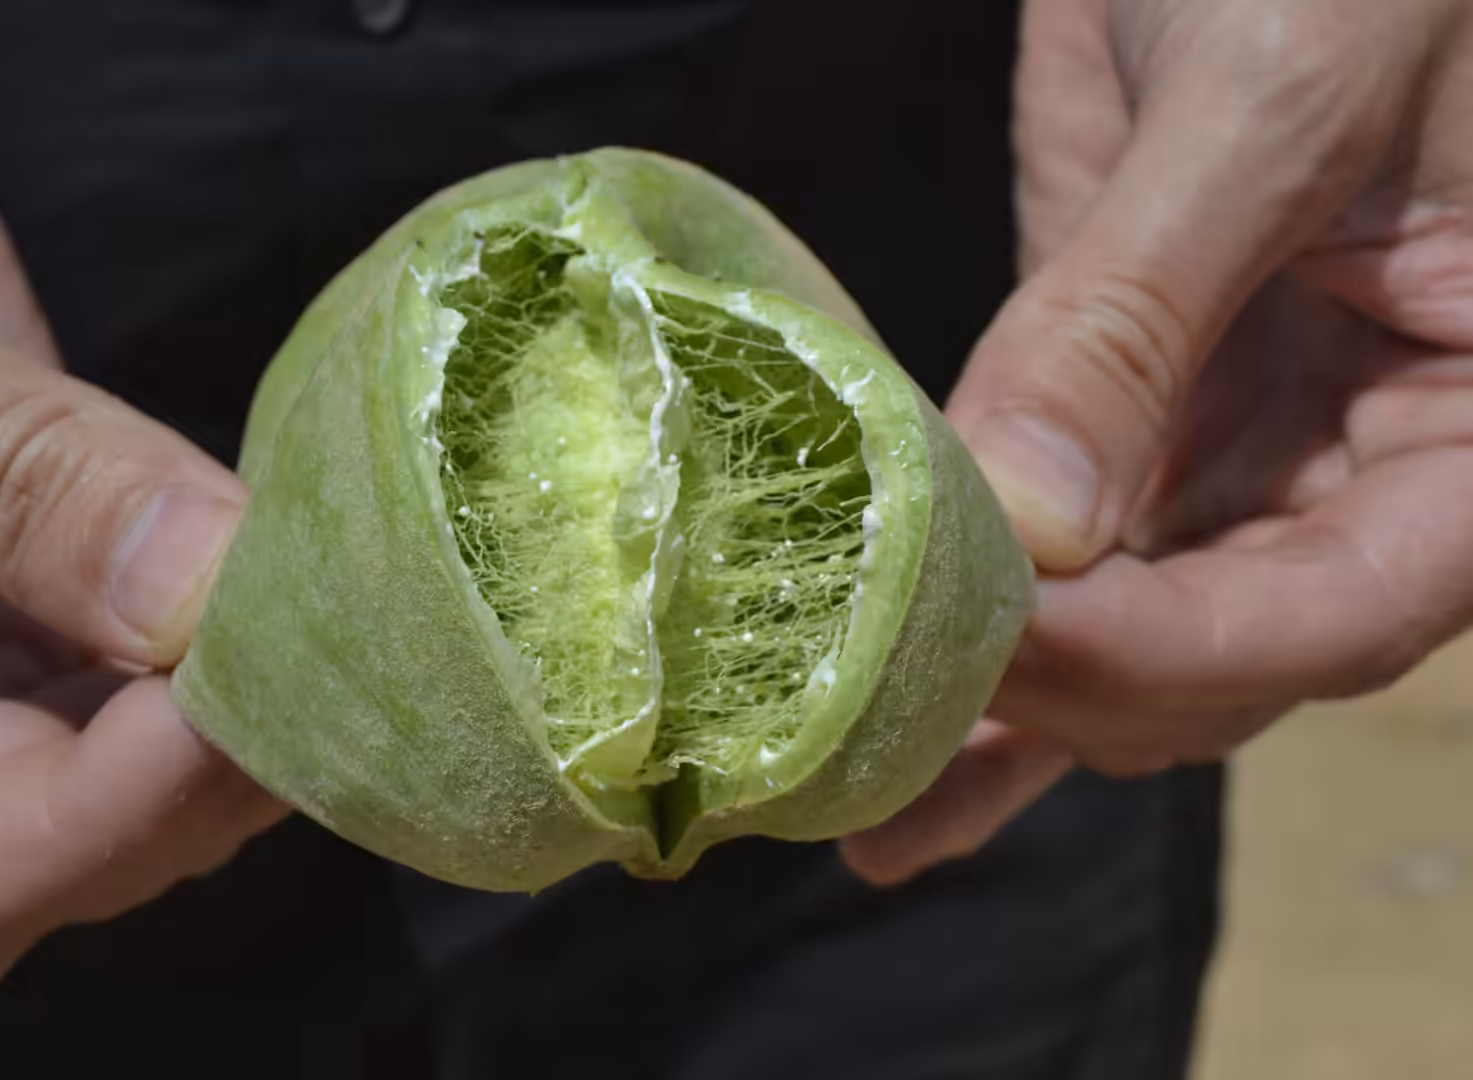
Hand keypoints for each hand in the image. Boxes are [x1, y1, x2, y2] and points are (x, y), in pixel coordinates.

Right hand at [0, 37, 283, 997]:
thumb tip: (199, 591)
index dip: (81, 836)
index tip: (222, 717)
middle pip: (58, 853)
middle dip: (207, 784)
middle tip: (345, 673)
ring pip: (141, 762)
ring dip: (261, 714)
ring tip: (367, 627)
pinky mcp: (60, 576)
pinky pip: (174, 643)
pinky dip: (256, 618)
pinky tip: (333, 562)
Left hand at [844, 0, 1472, 883]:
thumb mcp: (1269, 108)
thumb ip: (1139, 319)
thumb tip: (1028, 524)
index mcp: (1472, 427)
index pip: (1333, 608)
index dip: (1163, 649)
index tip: (1002, 641)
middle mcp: (1362, 472)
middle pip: (1215, 657)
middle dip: (1060, 697)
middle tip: (887, 727)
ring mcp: (1238, 460)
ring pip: (1124, 640)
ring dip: (997, 713)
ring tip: (853, 784)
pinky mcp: (1127, 429)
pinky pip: (1060, 558)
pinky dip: (983, 640)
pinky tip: (898, 739)